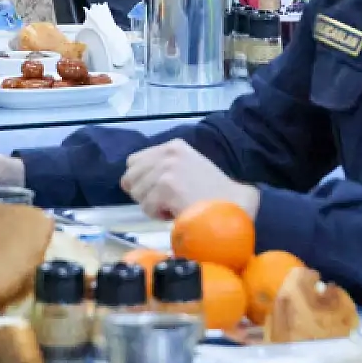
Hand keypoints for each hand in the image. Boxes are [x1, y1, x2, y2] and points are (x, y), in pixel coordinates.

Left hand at [120, 140, 260, 220]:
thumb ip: (161, 168)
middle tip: (167, 200)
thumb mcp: (186, 168)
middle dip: (144, 194)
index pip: (133, 162)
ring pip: (137, 195)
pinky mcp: (166, 187)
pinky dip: (160, 216)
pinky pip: (147, 208)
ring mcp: (166, 169)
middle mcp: (167, 153)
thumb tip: (127, 182)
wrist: (234, 205)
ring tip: (176, 205)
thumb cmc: (212, 193)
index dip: (141, 180)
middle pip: (130, 178)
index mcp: (172, 146)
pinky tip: (179, 211)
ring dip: (153, 206)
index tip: (159, 191)